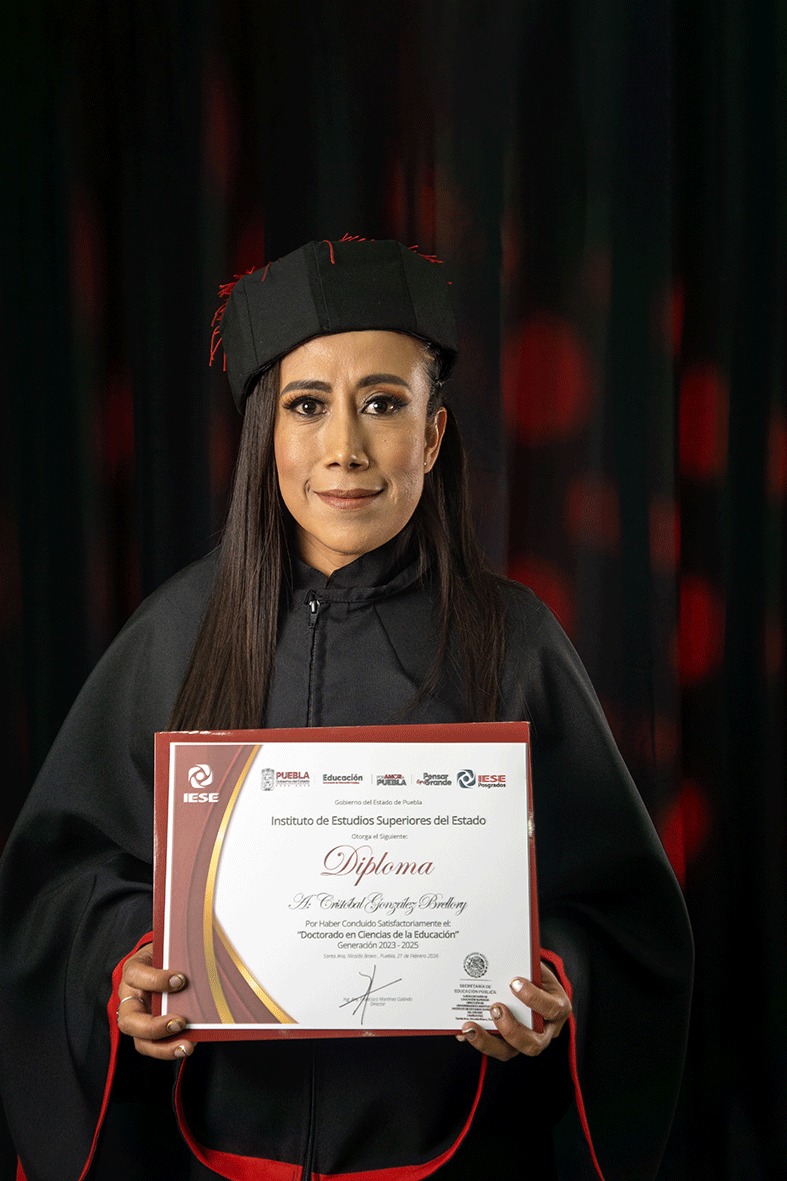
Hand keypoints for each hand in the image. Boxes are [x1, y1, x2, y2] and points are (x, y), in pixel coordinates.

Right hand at [116, 943, 194, 1059]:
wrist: (164, 962)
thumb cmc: (167, 955)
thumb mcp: (170, 949)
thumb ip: (179, 957)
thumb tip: (204, 964)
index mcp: (133, 972)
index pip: (135, 975)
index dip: (156, 980)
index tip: (180, 980)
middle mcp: (130, 999)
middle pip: (129, 1020)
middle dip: (154, 1026)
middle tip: (180, 1022)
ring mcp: (138, 1019)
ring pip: (141, 1042)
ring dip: (164, 1048)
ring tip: (187, 1046)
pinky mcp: (149, 1033)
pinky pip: (156, 1046)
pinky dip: (172, 1049)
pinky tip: (190, 1045)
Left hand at [456, 962, 570, 1060]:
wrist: (534, 985)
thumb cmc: (535, 975)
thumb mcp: (536, 968)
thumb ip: (525, 965)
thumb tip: (502, 957)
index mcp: (557, 1008)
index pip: (552, 1009)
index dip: (534, 998)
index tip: (513, 982)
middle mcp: (545, 1031)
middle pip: (533, 1044)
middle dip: (510, 1029)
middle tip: (495, 1008)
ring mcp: (526, 1041)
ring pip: (508, 1052)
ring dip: (487, 1041)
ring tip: (469, 1027)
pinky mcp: (508, 1045)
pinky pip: (492, 1047)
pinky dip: (477, 1039)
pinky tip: (463, 1031)